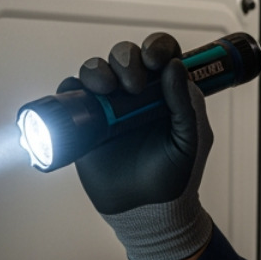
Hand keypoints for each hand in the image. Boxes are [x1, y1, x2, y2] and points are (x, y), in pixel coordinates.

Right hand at [61, 33, 213, 259]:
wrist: (146, 212)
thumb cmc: (173, 178)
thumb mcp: (190, 140)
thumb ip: (186, 104)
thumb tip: (174, 67)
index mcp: (165, 91)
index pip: (160, 53)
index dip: (156, 47)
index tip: (155, 61)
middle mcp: (135, 93)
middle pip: (124, 55)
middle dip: (126, 59)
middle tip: (133, 84)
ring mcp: (108, 106)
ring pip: (96, 69)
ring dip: (98, 70)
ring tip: (107, 91)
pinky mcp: (84, 123)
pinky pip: (70, 95)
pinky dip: (71, 88)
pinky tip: (81, 98)